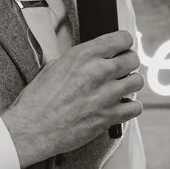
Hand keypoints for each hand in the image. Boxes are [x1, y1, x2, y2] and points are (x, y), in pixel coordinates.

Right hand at [0, 32, 142, 167]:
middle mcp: (98, 71)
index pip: (122, 39)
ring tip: (120, 89)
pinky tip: (120, 107)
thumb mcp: (53, 67)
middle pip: (133, 59)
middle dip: (128, 64)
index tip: (121, 49)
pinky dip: (130, 107)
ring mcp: (106, 95)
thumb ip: (78, 60)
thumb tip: (91, 58)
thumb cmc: (37, 100)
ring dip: (130, 85)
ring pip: (137, 82)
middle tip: (121, 71)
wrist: (32, 129)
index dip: (124, 44)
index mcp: (83, 55)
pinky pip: (135, 107)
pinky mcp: (109, 116)